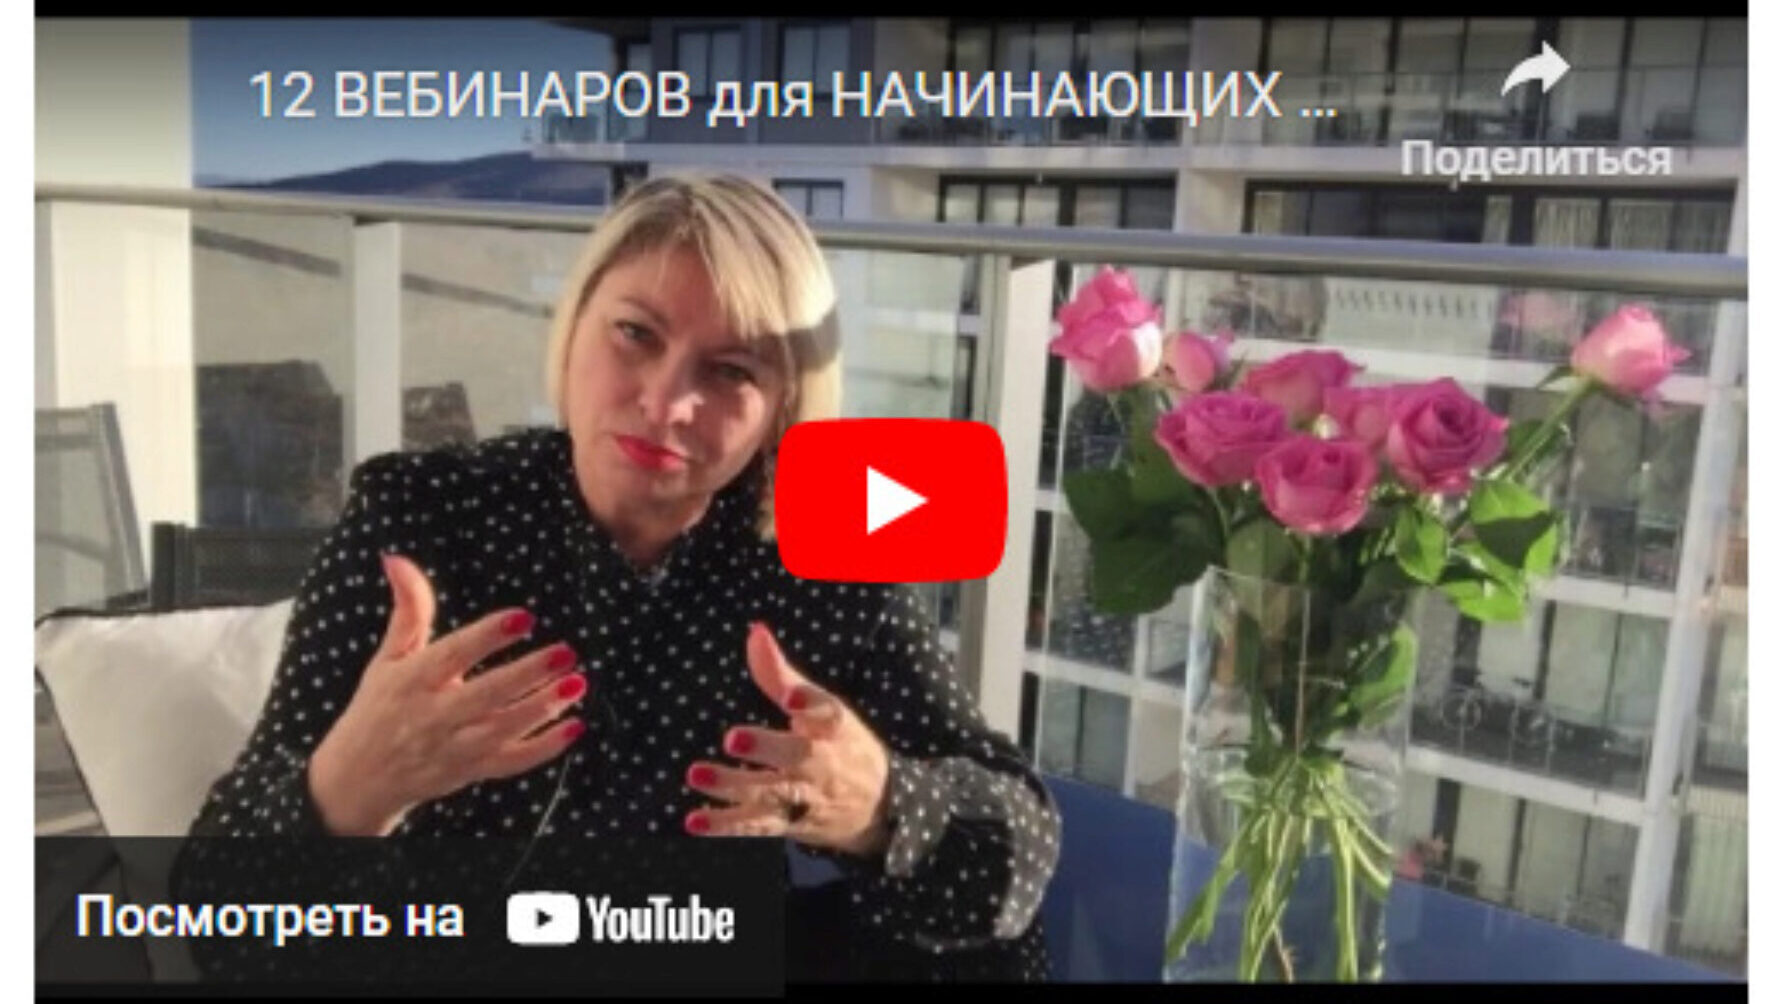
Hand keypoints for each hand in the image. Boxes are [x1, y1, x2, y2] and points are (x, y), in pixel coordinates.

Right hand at [306, 554, 587, 835]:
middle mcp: (433, 716)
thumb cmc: (379, 707)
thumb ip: (407, 609)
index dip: (487, 636)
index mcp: (412, 681)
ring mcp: (454, 747)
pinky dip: (544, 748)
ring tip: (577, 682)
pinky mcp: (471, 771)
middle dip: (528, 674)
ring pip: (504, 729)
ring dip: (543, 707)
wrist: (359, 779)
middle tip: (566, 652)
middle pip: (486, 694)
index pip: (453, 655)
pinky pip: (512, 762)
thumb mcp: (388, 657)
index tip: (524, 617)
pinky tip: (575, 724)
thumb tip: (396, 558)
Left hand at [684, 622, 892, 858]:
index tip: (790, 697)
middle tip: (732, 737)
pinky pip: (756, 824)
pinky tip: (694, 820)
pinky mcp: (789, 822)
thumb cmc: (841, 744)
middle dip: (765, 748)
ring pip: (770, 793)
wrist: (877, 807)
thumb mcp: (822, 708)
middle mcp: (822, 762)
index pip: (827, 712)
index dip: (809, 703)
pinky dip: (725, 825)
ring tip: (696, 773)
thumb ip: (781, 674)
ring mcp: (806, 796)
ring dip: (733, 785)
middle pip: (797, 756)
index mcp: (834, 728)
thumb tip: (754, 631)